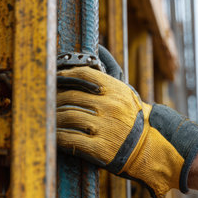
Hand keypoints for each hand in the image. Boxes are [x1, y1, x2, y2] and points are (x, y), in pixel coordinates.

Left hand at [56, 48, 197, 197]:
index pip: (83, 74)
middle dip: (55, 99)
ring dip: (53, 118)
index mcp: (116, 90)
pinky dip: (57, 135)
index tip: (54, 79)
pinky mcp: (99, 149)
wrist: (150, 149)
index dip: (64, 75)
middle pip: (70, 96)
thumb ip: (110, 72)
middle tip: (46, 101)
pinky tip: (53, 134)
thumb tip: (99, 47)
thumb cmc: (135, 119)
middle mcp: (110, 107)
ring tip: (48, 118)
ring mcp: (104, 128)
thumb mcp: (127, 92)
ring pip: (67, 116)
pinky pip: (69, 138)